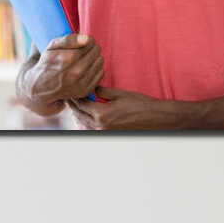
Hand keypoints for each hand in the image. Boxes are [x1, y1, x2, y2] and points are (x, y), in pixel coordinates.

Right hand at [20, 33, 101, 108]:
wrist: (41, 87)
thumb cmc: (47, 63)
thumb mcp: (51, 47)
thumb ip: (69, 39)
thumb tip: (87, 39)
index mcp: (68, 58)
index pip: (90, 43)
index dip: (89, 40)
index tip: (85, 42)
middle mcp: (76, 72)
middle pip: (96, 52)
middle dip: (92, 48)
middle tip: (85, 50)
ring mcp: (81, 83)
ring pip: (100, 62)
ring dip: (95, 58)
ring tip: (85, 59)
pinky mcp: (85, 90)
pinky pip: (101, 74)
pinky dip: (96, 69)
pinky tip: (87, 69)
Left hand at [65, 86, 181, 129]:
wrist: (154, 118)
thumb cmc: (140, 104)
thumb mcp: (120, 94)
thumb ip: (103, 91)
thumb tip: (92, 88)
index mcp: (102, 114)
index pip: (81, 104)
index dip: (74, 96)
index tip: (70, 89)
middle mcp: (100, 125)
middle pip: (79, 115)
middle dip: (73, 105)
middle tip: (68, 96)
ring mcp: (104, 132)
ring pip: (84, 124)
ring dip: (78, 114)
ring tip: (75, 105)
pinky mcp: (109, 134)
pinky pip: (92, 129)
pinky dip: (86, 122)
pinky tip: (85, 116)